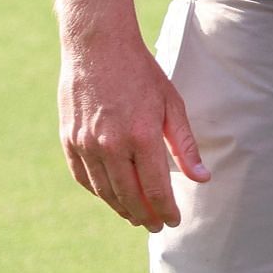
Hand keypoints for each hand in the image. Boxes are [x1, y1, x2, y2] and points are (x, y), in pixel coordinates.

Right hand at [59, 33, 209, 231]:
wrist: (98, 46)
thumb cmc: (141, 72)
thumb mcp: (171, 103)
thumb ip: (185, 145)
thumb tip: (203, 179)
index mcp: (141, 136)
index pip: (155, 189)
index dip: (166, 209)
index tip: (174, 221)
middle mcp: (111, 145)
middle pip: (129, 196)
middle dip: (145, 216)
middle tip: (156, 226)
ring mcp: (86, 144)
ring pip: (105, 192)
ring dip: (121, 208)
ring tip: (136, 216)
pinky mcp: (69, 140)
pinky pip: (83, 178)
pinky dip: (98, 192)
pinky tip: (111, 196)